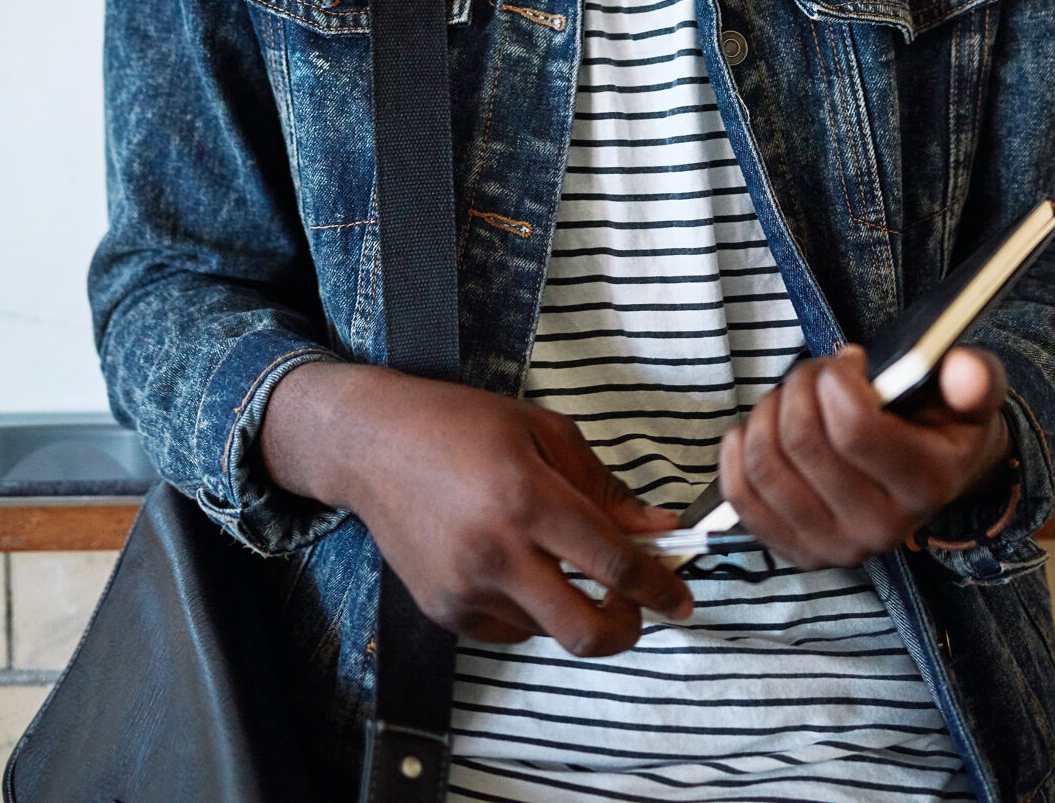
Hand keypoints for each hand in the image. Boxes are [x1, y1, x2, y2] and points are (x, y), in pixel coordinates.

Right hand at [260, 362, 692, 653]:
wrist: (372, 444)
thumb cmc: (459, 424)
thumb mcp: (542, 431)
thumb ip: (604, 487)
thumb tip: (658, 528)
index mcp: (527, 498)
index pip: (614, 564)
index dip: (660, 587)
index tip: (683, 597)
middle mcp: (495, 553)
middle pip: (586, 630)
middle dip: (628, 629)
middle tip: (639, 608)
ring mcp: (466, 589)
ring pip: (549, 629)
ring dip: (572, 607)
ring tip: (555, 558)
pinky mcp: (444, 611)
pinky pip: (509, 631)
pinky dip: (530, 609)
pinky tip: (516, 564)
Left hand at [718, 345, 1010, 569]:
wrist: (935, 474)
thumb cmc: (943, 424)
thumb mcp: (973, 393)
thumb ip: (973, 377)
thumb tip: (962, 370)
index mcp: (926, 484)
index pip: (855, 429)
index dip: (836, 380)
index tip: (848, 362)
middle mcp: (883, 528)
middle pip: (803, 441)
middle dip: (801, 386)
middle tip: (818, 375)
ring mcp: (837, 547)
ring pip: (767, 463)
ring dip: (769, 412)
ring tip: (795, 400)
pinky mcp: (799, 551)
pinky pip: (741, 499)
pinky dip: (739, 452)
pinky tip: (760, 429)